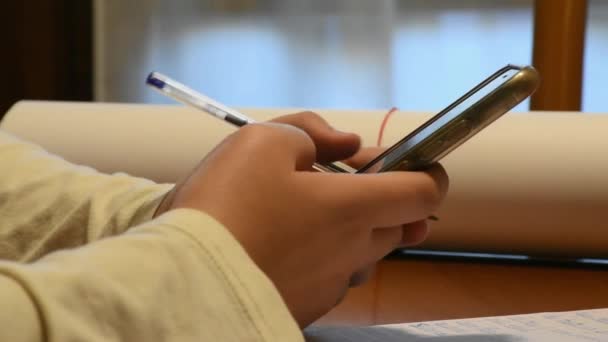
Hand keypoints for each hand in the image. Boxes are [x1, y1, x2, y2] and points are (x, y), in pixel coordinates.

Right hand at [156, 112, 447, 326]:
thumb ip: (313, 131)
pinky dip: (321, 254)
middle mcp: (353, 251)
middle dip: (380, 197)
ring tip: (300, 211)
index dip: (429, 173)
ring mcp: (332, 284)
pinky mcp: (308, 305)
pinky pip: (332, 274)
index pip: (424, 193)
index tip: (413, 164)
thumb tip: (346, 144)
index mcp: (354, 208)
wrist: (184, 280)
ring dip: (348, 226)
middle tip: (335, 178)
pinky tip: (281, 244)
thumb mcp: (262, 139)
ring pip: (363, 250)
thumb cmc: (225, 204)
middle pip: (398, 224)